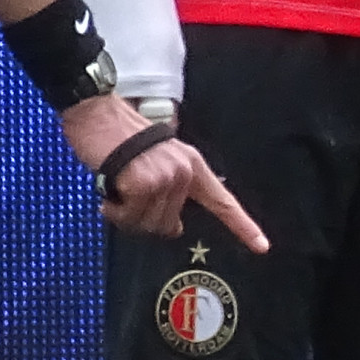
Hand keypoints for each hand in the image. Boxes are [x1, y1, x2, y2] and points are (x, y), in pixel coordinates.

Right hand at [61, 94, 272, 249]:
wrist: (97, 114)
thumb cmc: (120, 136)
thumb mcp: (158, 160)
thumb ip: (172, 192)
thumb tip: (174, 228)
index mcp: (192, 166)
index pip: (222, 201)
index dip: (243, 226)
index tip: (261, 246)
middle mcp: (184, 173)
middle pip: (169, 225)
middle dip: (145, 218)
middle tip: (128, 196)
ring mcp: (166, 179)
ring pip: (148, 224)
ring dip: (127, 214)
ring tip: (118, 188)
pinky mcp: (144, 185)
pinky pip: (129, 218)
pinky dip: (115, 211)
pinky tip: (110, 191)